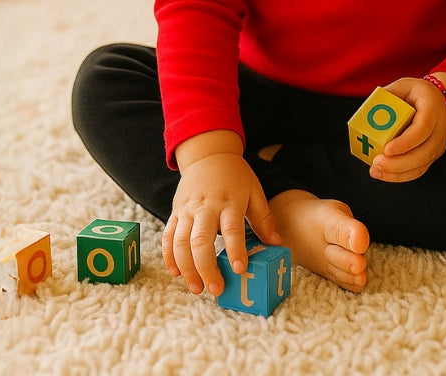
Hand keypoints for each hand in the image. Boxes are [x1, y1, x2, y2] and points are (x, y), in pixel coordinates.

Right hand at [162, 131, 280, 295]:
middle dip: (206, 268)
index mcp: (229, 202)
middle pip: (200, 240)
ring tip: (197, 289)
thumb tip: (277, 243)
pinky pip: (168, 236)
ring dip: (187, 268)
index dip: (235, 251)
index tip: (240, 270)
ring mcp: (188, 210)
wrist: (209, 155)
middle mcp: (206, 207)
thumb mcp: (254, 191)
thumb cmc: (236, 177)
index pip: (232, 229)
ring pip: (181, 242)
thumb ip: (264, 218)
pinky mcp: (175, 212)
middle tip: (216, 290)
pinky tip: (176, 273)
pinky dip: (169, 257)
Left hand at [367, 77, 445, 182]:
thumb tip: (368, 108)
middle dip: (398, 163)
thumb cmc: (418, 93)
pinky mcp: (432, 156)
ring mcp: (437, 146)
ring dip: (397, 173)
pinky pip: (418, 170)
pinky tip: (384, 174)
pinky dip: (400, 176)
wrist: (441, 102)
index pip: (422, 129)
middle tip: (376, 163)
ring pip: (421, 166)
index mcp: (432, 109)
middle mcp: (439, 131)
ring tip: (376, 171)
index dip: (405, 142)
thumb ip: (388, 95)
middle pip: (423, 153)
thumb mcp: (404, 85)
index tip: (387, 149)